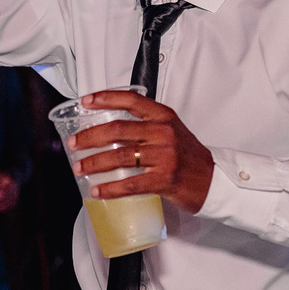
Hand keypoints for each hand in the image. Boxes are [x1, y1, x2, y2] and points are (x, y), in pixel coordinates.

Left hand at [71, 89, 213, 213]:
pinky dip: (110, 188)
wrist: (214, 180)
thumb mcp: (172, 130)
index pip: (131, 100)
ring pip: (119, 156)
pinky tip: (98, 191)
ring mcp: (164, 156)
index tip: (86, 102)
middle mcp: (163, 132)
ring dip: (94, 163)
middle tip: (74, 143)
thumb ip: (146, 125)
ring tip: (80, 168)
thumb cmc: (189, 156)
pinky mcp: (164, 179)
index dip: (105, 98)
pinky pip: (130, 184)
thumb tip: (109, 128)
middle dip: (90, 137)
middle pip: (118, 129)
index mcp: (164, 116)